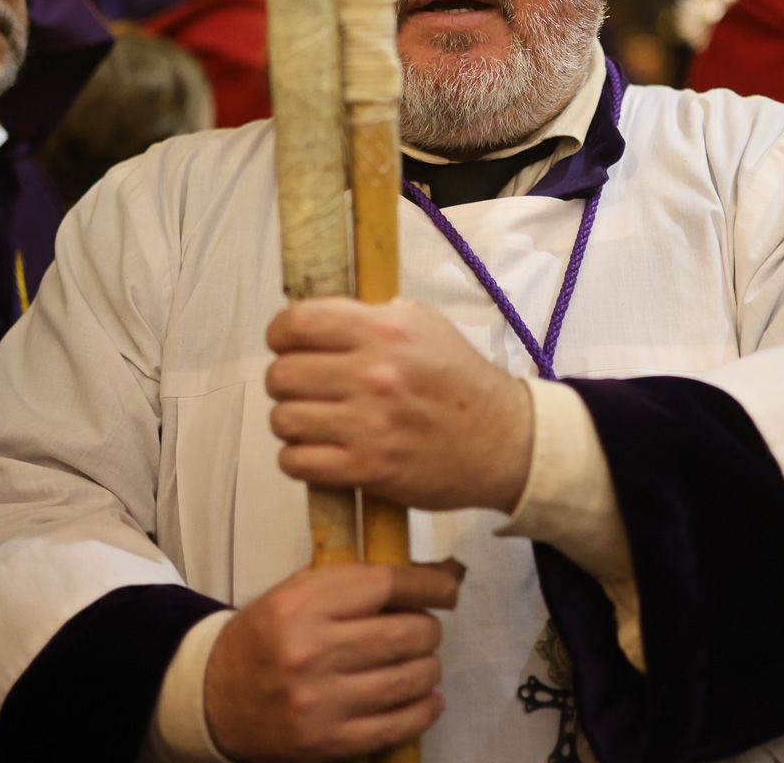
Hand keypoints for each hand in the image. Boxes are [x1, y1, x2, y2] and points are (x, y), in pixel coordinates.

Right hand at [204, 562, 461, 761]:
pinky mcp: (329, 742)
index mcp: (302, 605)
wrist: (215, 698)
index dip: (428, 584)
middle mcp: (311, 652)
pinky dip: (424, 709)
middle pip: (407, 633)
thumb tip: (431, 574)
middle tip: (424, 630)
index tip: (446, 588)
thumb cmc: (266, 637)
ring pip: (410, 678)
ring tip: (423, 662)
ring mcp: (321, 702)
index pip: (386, 584)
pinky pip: (398, 725)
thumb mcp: (298, 592)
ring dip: (429, 668)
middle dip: (429, 629)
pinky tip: (426, 698)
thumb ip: (355, 581)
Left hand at [264, 296, 533, 511]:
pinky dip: (298, 459)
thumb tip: (321, 317)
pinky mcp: (367, 468)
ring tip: (313, 420)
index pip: (299, 322)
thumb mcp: (428, 326)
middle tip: (305, 387)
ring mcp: (368, 425)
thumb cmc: (461, 381)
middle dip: (285, 380)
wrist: (503, 440)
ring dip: (291, 421)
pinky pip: (297, 462)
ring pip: (283, 419)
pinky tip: (318, 451)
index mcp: (385, 332)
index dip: (280, 332)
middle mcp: (373, 374)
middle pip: (281, 374)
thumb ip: (375, 316)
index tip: (286, 342)